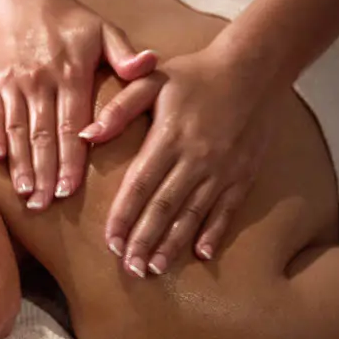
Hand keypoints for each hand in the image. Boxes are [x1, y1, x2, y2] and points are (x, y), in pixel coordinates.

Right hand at [0, 0, 156, 210]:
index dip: (69, 160)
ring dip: (20, 164)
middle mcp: (40, 80)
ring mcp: (12, 81)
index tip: (68, 189)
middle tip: (44, 205)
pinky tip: (0, 162)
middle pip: (42, 135)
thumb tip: (148, 64)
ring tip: (24, 193)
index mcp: (71, 73)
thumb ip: (126, 54)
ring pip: (16, 130)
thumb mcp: (106, 31)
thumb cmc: (73, 24)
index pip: (71, 126)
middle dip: (43, 173)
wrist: (26, 1)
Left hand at [82, 43, 274, 274]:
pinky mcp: (243, 174)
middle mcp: (195, 158)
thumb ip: (119, 108)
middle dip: (143, 240)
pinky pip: (227, 210)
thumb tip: (86, 135)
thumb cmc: (194, 75)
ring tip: (154, 268)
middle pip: (164, 207)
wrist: (252, 69)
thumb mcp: (152, 80)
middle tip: (129, 268)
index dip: (123, 216)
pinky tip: (200, 254)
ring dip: (172, 244)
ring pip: (192, 214)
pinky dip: (214, 233)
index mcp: (169, 137)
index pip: (140, 185)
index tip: (110, 242)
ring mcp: (222, 169)